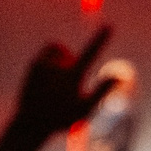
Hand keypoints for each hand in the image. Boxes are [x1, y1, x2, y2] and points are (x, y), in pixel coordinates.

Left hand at [10, 26, 116, 143]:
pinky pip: (48, 50)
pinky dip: (52, 58)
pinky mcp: (33, 64)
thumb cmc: (61, 119)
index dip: (100, 40)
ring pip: (59, 48)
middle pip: (71, 55)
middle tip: (67, 86)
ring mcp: (42, 64)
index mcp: (72, 78)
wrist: (30, 123)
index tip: (109, 26)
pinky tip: (50, 74)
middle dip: (73, 65)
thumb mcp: (85, 109)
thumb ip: (102, 91)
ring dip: (63, 57)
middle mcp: (55, 68)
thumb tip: (120, 76)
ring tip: (60, 75)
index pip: (90, 54)